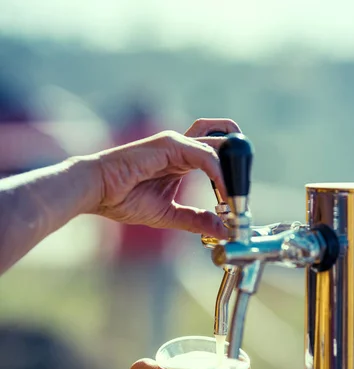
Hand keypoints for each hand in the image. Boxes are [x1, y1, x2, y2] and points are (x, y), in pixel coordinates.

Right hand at [92, 118, 240, 238]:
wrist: (96, 191)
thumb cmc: (123, 199)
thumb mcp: (169, 215)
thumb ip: (196, 219)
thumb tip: (223, 230)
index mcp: (182, 160)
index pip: (219, 155)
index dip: (232, 177)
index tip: (236, 205)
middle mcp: (182, 146)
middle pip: (225, 137)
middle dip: (241, 161)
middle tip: (242, 195)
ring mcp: (176, 142)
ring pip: (220, 144)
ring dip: (233, 170)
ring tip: (236, 197)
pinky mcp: (169, 144)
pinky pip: (205, 154)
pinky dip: (219, 173)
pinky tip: (224, 192)